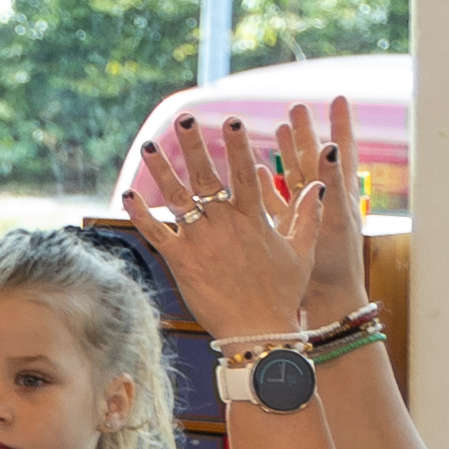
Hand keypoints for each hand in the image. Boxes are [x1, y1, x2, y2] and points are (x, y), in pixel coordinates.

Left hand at [136, 112, 372, 339]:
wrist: (258, 329)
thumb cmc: (282, 292)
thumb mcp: (302, 251)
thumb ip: (306, 216)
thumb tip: (319, 185)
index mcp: (254, 219)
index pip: (244, 174)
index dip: (236, 146)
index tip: (230, 121)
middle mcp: (225, 225)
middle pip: (206, 177)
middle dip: (194, 146)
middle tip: (184, 119)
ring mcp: (200, 242)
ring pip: (177, 199)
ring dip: (161, 171)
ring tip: (149, 145)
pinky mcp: (180, 261)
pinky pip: (156, 233)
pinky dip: (141, 214)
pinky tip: (129, 194)